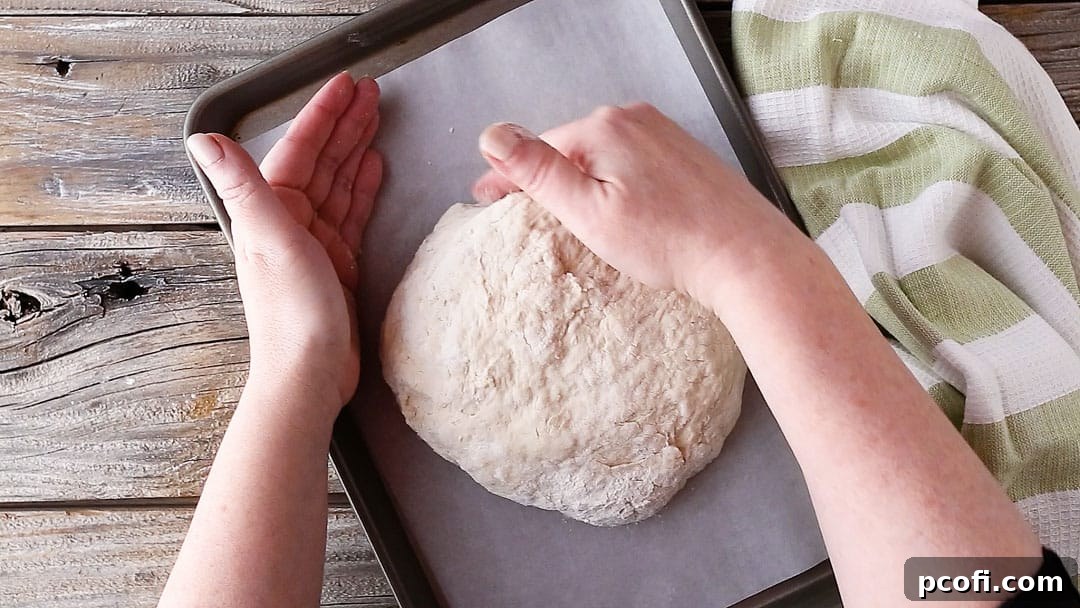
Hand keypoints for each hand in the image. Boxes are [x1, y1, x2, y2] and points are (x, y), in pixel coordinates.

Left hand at [186, 73, 381, 412]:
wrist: (310, 375)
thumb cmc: (292, 313)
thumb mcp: (271, 241)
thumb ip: (243, 187)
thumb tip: (202, 138)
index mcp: (271, 211)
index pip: (301, 150)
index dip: (323, 116)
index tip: (347, 86)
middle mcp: (289, 223)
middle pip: (321, 162)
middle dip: (344, 125)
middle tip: (372, 93)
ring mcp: (314, 244)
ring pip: (338, 184)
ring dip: (356, 150)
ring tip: (377, 120)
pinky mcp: (338, 265)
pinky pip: (351, 214)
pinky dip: (362, 189)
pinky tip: (374, 169)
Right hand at [473, 104, 795, 304]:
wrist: (745, 255)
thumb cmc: (669, 240)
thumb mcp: (588, 211)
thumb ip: (539, 171)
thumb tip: (493, 135)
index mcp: (603, 128)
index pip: (538, 148)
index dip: (507, 176)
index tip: (485, 197)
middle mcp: (634, 119)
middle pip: (570, 148)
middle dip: (546, 177)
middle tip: (521, 210)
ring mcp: (664, 134)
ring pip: (603, 156)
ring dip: (582, 180)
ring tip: (567, 215)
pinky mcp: (684, 154)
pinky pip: (633, 163)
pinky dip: (615, 183)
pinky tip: (619, 210)